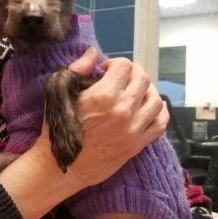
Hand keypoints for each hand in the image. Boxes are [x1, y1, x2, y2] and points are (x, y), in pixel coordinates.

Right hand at [35, 47, 168, 188]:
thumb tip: (93, 52)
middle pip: (143, 79)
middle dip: (133, 73)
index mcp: (103, 95)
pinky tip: (152, 108)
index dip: (115, 62)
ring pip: (155, 100)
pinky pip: (160, 124)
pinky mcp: (137, 145)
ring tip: (136, 92)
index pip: (124, 66)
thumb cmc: (57, 128)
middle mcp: (123, 110)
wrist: (60, 166)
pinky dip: (160, 113)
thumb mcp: (59, 92)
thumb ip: (78, 69)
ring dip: (148, 90)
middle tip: (121, 78)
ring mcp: (133, 129)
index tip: (105, 70)